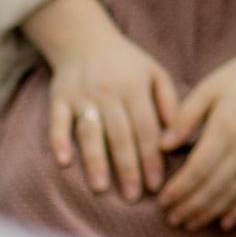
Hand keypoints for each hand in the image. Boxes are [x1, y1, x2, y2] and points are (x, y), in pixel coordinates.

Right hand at [29, 0, 181, 201]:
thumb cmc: (126, 63)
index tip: (156, 185)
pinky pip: (57, 121)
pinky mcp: (59, 98)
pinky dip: (58, 140)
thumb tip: (178, 138)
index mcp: (135, 87)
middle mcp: (108, 92)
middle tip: (132, 196)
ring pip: (89, 132)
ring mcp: (82, 95)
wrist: (84, 39)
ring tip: (101, 188)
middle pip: (120, 135)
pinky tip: (63, 161)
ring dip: (95, 161)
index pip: (146, 129)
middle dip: (127, 168)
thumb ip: (169, 103)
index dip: (151, 158)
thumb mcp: (155, 73)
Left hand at [158, 43, 235, 234]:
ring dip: (210, 212)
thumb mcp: (208, 88)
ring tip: (190, 224)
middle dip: (191, 206)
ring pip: (233, 193)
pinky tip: (224, 223)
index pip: (199, 168)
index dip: (180, 188)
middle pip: (214, 186)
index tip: (163, 200)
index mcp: (225, 127)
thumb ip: (184, 116)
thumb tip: (163, 145)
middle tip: (171, 219)